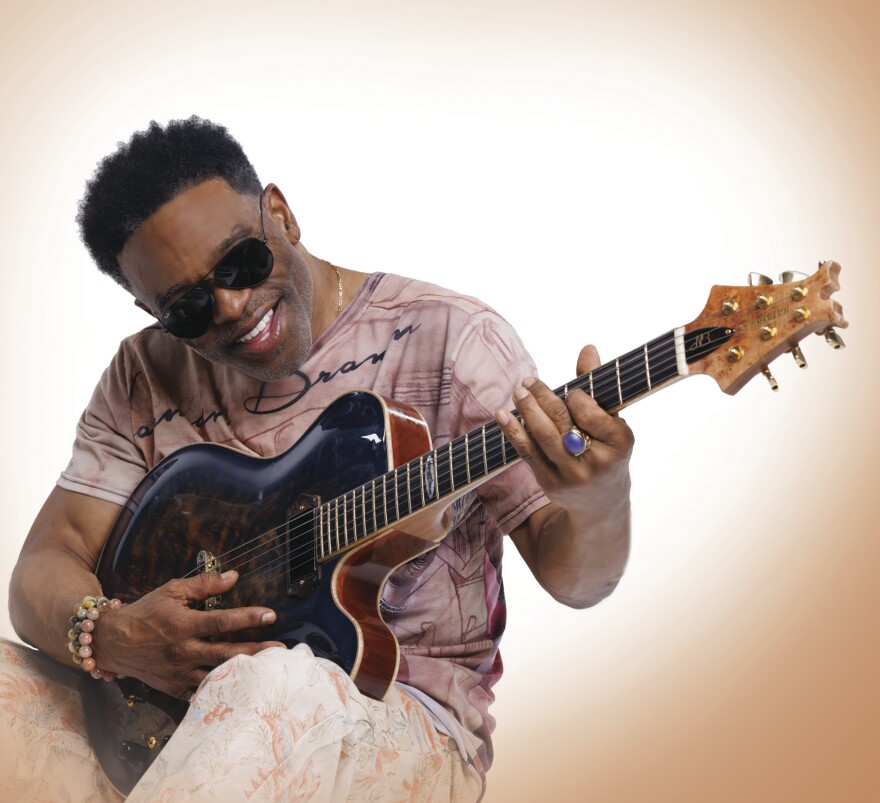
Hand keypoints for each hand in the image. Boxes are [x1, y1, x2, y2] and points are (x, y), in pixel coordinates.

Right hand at [93, 570, 284, 698]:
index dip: (248, 618)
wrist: (113, 642)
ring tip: (269, 671)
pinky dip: (221, 690)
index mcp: (183, 625)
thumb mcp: (172, 591)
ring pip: (217, 675)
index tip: (271, 615)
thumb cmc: (145, 612)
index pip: (222, 622)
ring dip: (244, 673)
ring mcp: (179, 672)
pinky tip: (242, 689)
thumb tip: (234, 576)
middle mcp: (183, 651)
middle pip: (226, 653)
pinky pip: (202, 691)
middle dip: (256, 652)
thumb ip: (204, 585)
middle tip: (281, 651)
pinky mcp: (174, 687)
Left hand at [495, 345, 633, 523]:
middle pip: (563, 423)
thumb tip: (588, 348)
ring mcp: (573, 475)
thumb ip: (597, 386)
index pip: (591, 414)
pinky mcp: (551, 484)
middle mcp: (597, 461)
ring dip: (526, 411)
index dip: (576, 398)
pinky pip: (528, 453)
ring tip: (518, 392)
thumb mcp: (611, 421)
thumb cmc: (607, 450)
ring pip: (544, 437)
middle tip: (528, 381)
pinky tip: (503, 415)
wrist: (602, 502)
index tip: (569, 389)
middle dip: (543, 398)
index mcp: (619, 442)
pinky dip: (514, 432)